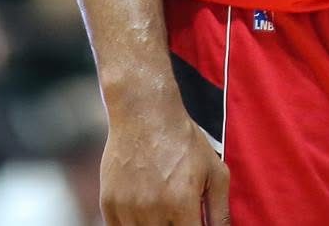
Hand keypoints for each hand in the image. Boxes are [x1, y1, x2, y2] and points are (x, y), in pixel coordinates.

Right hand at [99, 106, 229, 225]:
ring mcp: (127, 209)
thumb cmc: (182, 140)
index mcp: (181, 203)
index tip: (193, 224)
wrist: (144, 113)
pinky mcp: (108, 204)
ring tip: (163, 210)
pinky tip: (145, 213)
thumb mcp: (215, 170)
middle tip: (178, 214)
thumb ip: (220, 211)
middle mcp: (152, 210)